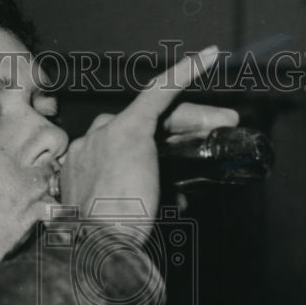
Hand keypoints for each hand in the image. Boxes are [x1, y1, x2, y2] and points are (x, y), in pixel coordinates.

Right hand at [58, 46, 237, 243]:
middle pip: (138, 127)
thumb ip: (141, 201)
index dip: (150, 148)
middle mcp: (89, 145)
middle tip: (213, 132)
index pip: (121, 145)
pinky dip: (185, 72)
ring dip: (190, 119)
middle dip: (179, 130)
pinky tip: (208, 57)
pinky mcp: (130, 130)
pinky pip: (159, 92)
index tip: (167, 152)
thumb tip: (175, 197)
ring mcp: (105, 136)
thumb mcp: (120, 219)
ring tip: (221, 123)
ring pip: (153, 118)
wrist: (95, 246)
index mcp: (83, 167)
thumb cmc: (105, 243)